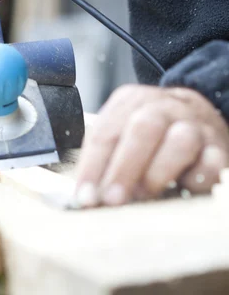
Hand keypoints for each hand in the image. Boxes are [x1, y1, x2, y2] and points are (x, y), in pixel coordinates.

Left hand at [74, 85, 228, 207]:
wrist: (198, 114)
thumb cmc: (149, 133)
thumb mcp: (121, 132)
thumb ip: (103, 159)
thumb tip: (87, 196)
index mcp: (131, 102)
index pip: (105, 133)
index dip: (92, 167)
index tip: (85, 196)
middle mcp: (163, 108)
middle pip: (142, 130)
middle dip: (123, 168)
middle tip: (112, 200)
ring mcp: (194, 125)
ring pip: (180, 140)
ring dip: (158, 172)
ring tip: (144, 195)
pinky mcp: (218, 146)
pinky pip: (212, 162)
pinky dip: (196, 178)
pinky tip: (182, 188)